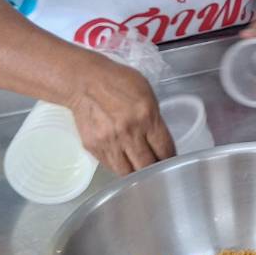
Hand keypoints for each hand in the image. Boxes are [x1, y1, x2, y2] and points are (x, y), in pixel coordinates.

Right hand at [67, 55, 174, 175]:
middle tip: (156, 166)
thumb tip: (159, 139)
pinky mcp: (94, 148)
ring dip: (136, 173)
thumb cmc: (118, 82)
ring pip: (128, 172)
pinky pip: (111, 166)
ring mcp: (109, 143)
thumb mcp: (146, 93)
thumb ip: (154, 117)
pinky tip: (124, 162)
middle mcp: (128, 133)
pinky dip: (120, 167)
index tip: (170, 160)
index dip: (170, 157)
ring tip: (140, 169)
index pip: (164, 148)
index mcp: (146, 116)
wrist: (85, 82)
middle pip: (147, 165)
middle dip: (155, 168)